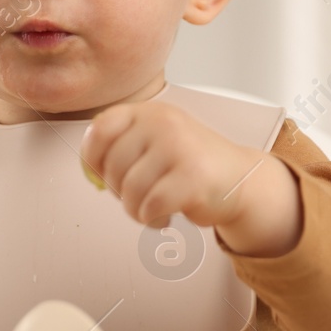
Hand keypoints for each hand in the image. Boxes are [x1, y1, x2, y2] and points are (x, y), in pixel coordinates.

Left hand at [80, 100, 302, 256]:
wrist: (240, 179)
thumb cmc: (190, 165)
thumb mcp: (155, 143)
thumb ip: (121, 149)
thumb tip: (90, 174)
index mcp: (149, 112)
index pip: (100, 129)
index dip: (92, 158)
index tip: (102, 175)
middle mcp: (163, 123)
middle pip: (112, 167)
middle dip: (119, 192)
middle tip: (140, 196)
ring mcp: (179, 147)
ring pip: (129, 191)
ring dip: (136, 210)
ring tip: (154, 207)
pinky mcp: (192, 176)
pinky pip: (150, 206)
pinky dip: (152, 219)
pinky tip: (166, 215)